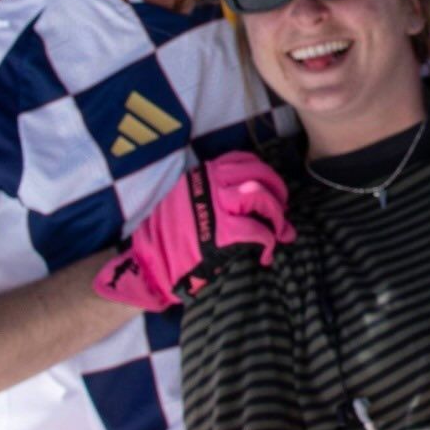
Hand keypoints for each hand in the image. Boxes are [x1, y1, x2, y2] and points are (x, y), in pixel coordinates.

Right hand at [95, 152, 292, 311]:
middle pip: (259, 174)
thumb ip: (212, 196)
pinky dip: (268, 243)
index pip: (241, 160)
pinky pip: (259, 231)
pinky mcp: (222, 235)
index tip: (269, 189)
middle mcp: (208, 185)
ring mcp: (215, 208)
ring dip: (276, 217)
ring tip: (276, 234)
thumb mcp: (182, 205)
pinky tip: (265, 255)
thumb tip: (251, 197)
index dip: (263, 174)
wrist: (148, 269)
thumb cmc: (166, 240)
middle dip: (278, 192)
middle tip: (281, 212)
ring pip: (261, 198)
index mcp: (200, 176)